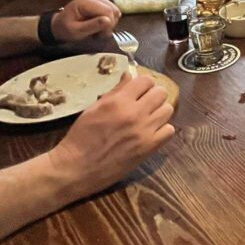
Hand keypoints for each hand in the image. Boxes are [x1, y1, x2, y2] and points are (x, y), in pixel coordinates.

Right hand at [48, 73, 174, 198]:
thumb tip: (129, 75)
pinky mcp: (149, 148)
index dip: (143, 84)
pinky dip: (162, 129)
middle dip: (153, 95)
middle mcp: (134, 114)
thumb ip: (115, 91)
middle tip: (145, 103)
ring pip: (168, 110)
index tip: (139, 91)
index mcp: (119, 102)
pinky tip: (151, 132)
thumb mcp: (93, 109)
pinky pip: (169, 131)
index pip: (146, 80)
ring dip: (159, 111)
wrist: (76, 169)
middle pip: (161, 93)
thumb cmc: (81, 137)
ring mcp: (144, 132)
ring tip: (149, 117)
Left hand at [52, 0, 121, 41]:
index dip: (108, 25)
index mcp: (85, 2)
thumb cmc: (65, 29)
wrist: (58, 25)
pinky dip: (109, 20)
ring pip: (115, 10)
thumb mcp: (76, 31)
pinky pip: (112, 10)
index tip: (100, 35)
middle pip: (113, 10)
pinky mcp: (100, 1)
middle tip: (99, 34)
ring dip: (109, 23)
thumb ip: (92, 26)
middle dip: (109, 24)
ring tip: (98, 30)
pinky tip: (100, 25)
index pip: (108, 11)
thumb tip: (109, 21)